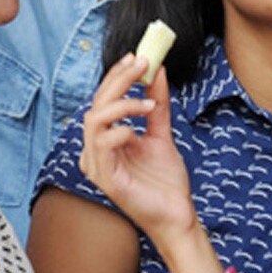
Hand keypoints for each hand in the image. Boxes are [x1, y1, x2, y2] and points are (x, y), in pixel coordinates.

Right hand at [79, 55, 195, 245]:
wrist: (177, 214)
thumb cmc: (165, 181)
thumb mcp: (162, 134)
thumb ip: (157, 104)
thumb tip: (157, 72)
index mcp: (105, 140)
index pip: (102, 100)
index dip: (117, 76)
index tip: (138, 57)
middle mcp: (95, 151)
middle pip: (96, 105)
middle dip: (119, 80)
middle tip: (143, 64)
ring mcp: (97, 166)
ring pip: (94, 120)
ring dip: (122, 103)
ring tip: (148, 103)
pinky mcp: (106, 180)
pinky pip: (103, 145)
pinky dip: (120, 130)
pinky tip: (137, 131)